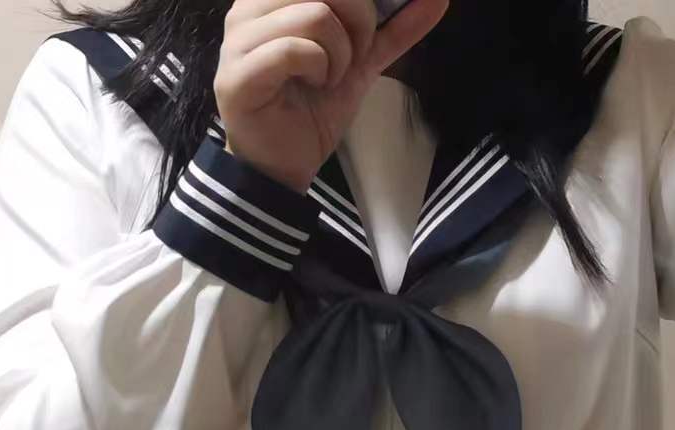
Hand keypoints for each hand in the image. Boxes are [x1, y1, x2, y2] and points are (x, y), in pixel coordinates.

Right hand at [215, 0, 448, 192]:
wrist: (285, 167)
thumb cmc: (312, 110)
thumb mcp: (360, 62)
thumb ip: (393, 30)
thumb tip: (438, 0)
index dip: (360, 0)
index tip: (368, 31)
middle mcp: (248, 8)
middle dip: (359, 18)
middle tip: (356, 54)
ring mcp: (237, 41)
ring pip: (313, 14)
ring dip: (340, 52)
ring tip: (330, 77)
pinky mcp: (236, 76)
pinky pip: (293, 49)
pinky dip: (319, 68)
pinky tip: (316, 86)